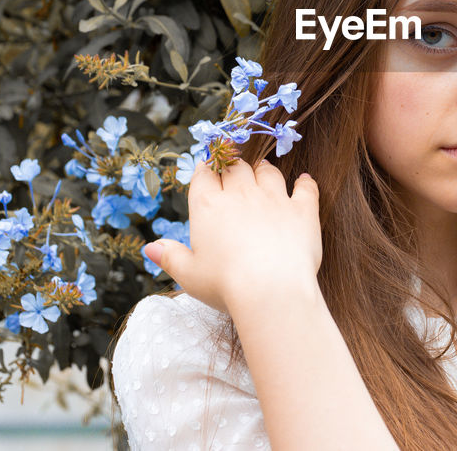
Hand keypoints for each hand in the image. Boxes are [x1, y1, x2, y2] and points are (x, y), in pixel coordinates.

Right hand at [142, 158, 322, 317]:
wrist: (271, 290)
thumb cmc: (225, 286)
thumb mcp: (189, 275)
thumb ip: (170, 257)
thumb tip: (150, 247)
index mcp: (209, 207)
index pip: (203, 176)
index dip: (204, 170)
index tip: (205, 169)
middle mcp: (241, 195)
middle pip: (235, 167)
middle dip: (232, 164)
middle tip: (232, 167)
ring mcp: (274, 199)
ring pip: (268, 172)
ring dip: (263, 169)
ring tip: (262, 169)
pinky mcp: (302, 211)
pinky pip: (306, 189)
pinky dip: (305, 183)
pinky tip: (305, 181)